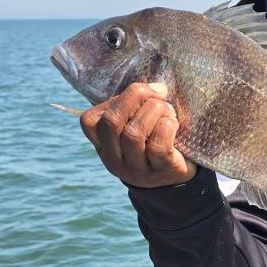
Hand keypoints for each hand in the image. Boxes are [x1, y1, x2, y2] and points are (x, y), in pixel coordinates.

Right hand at [79, 82, 196, 187]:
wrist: (177, 180)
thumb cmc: (154, 142)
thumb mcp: (135, 128)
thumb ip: (131, 109)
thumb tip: (154, 86)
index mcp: (103, 146)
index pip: (89, 120)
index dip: (114, 99)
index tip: (139, 92)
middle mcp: (114, 160)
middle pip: (111, 122)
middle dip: (135, 96)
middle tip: (159, 93)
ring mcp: (136, 169)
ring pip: (133, 133)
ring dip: (155, 111)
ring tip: (169, 111)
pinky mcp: (160, 172)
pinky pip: (158, 145)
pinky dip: (167, 126)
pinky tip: (174, 124)